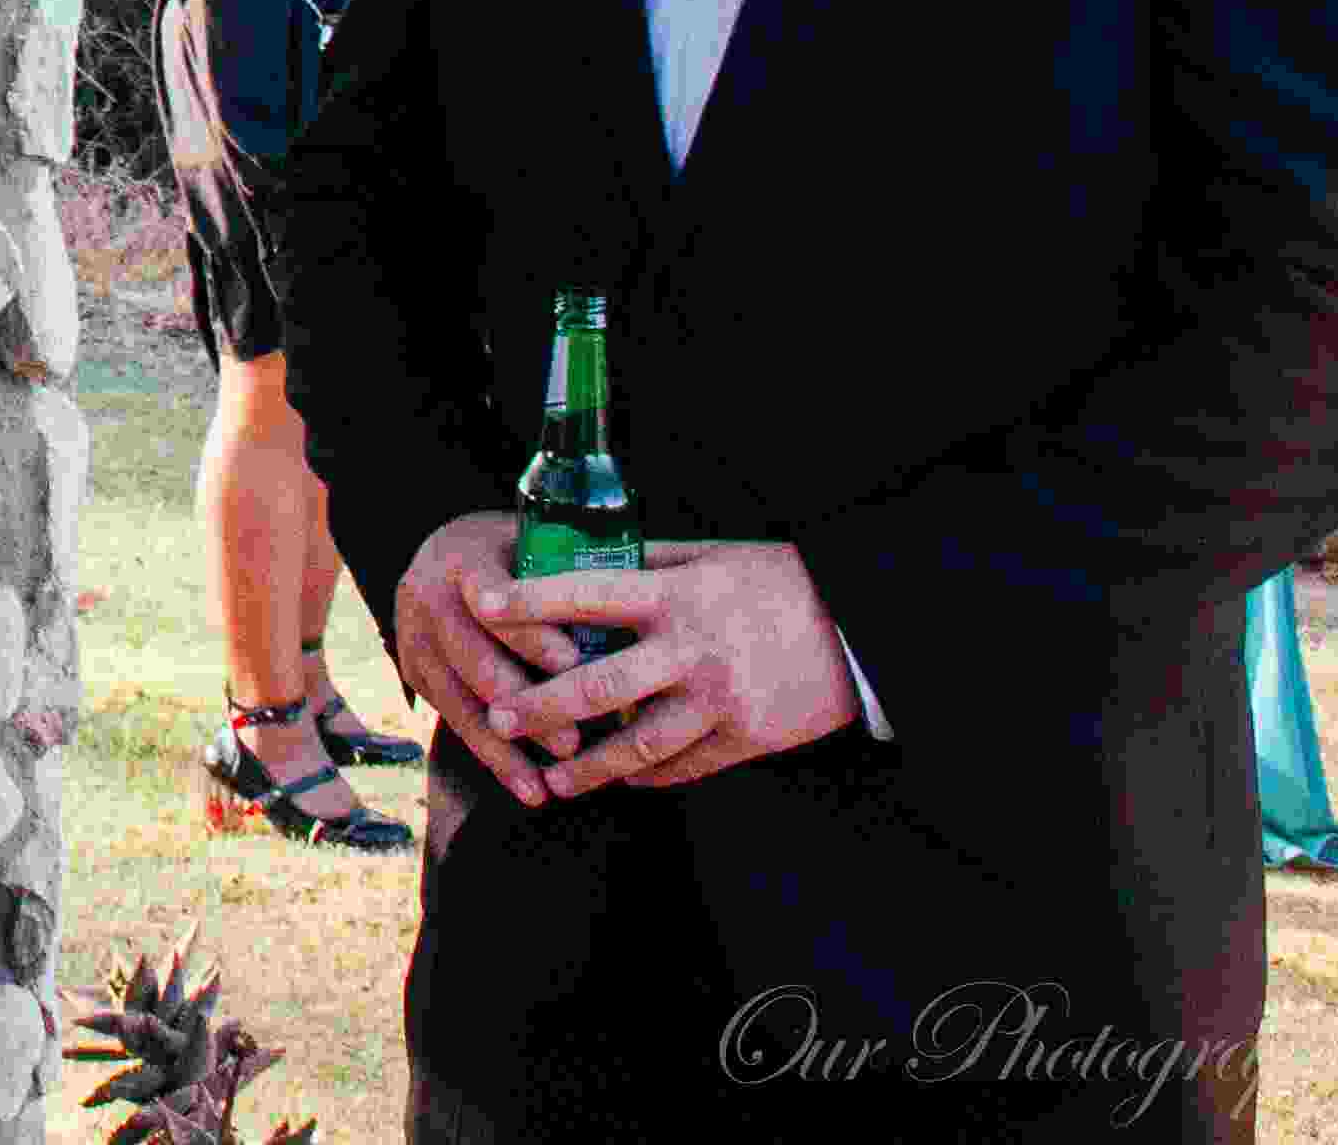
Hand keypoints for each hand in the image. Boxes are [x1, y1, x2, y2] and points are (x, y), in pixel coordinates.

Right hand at [393, 512, 596, 805]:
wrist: (443, 557)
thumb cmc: (512, 553)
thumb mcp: (533, 545)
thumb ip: (569, 575)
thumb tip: (641, 609)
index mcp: (464, 555)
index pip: (493, 597)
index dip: (529, 633)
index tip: (571, 663)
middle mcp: (428, 596)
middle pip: (473, 656)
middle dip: (525, 701)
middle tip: (573, 739)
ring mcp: (413, 638)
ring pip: (461, 701)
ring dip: (509, 746)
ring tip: (553, 778)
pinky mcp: (415, 675)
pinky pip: (455, 724)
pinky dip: (495, 760)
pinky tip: (530, 790)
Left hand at [476, 539, 863, 794]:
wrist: (857, 632)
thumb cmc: (779, 583)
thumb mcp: (714, 558)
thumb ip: (652, 563)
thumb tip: (588, 557)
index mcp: (676, 596)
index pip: (587, 596)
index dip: (530, 601)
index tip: (480, 602)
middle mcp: (690, 651)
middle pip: (599, 686)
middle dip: (541, 706)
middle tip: (497, 716)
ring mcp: (717, 701)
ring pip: (637, 745)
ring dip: (589, 766)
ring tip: (552, 778)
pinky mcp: (743, 739)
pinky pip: (682, 767)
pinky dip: (645, 775)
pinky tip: (618, 780)